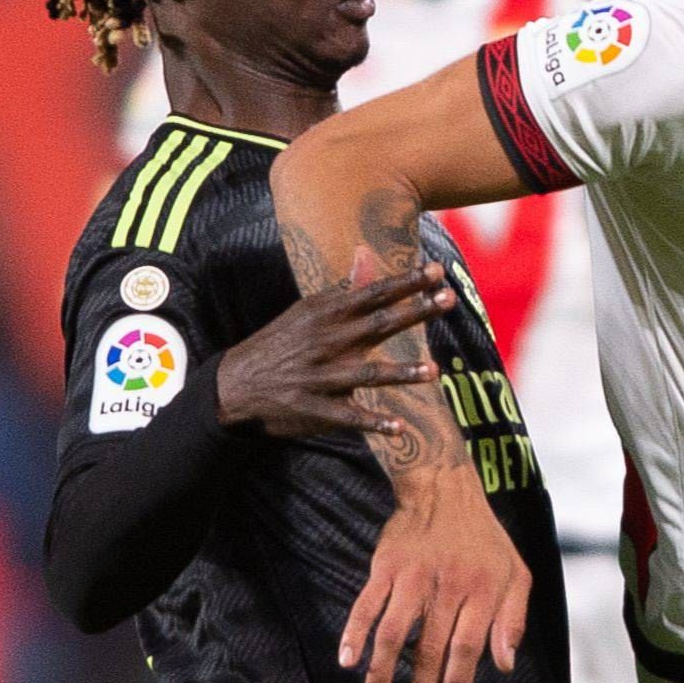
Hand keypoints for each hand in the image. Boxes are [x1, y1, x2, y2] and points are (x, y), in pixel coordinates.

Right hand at [214, 246, 451, 438]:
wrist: (235, 384)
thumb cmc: (282, 343)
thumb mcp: (308, 311)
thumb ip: (344, 288)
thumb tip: (367, 253)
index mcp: (326, 315)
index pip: (372, 294)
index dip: (405, 282)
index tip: (436, 270)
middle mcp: (327, 342)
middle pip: (377, 325)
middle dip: (414, 311)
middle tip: (448, 299)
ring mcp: (322, 377)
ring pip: (367, 374)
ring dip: (400, 373)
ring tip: (433, 371)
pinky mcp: (315, 408)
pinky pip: (348, 416)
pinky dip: (373, 423)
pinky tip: (399, 429)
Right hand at [338, 465, 533, 682]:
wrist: (444, 489)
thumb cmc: (485, 540)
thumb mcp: (515, 573)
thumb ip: (513, 619)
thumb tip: (504, 665)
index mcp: (483, 591)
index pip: (468, 644)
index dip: (458, 676)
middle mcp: (447, 586)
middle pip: (430, 646)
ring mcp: (413, 577)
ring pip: (393, 632)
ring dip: (381, 669)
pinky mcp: (386, 567)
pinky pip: (366, 605)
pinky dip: (354, 633)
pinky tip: (347, 659)